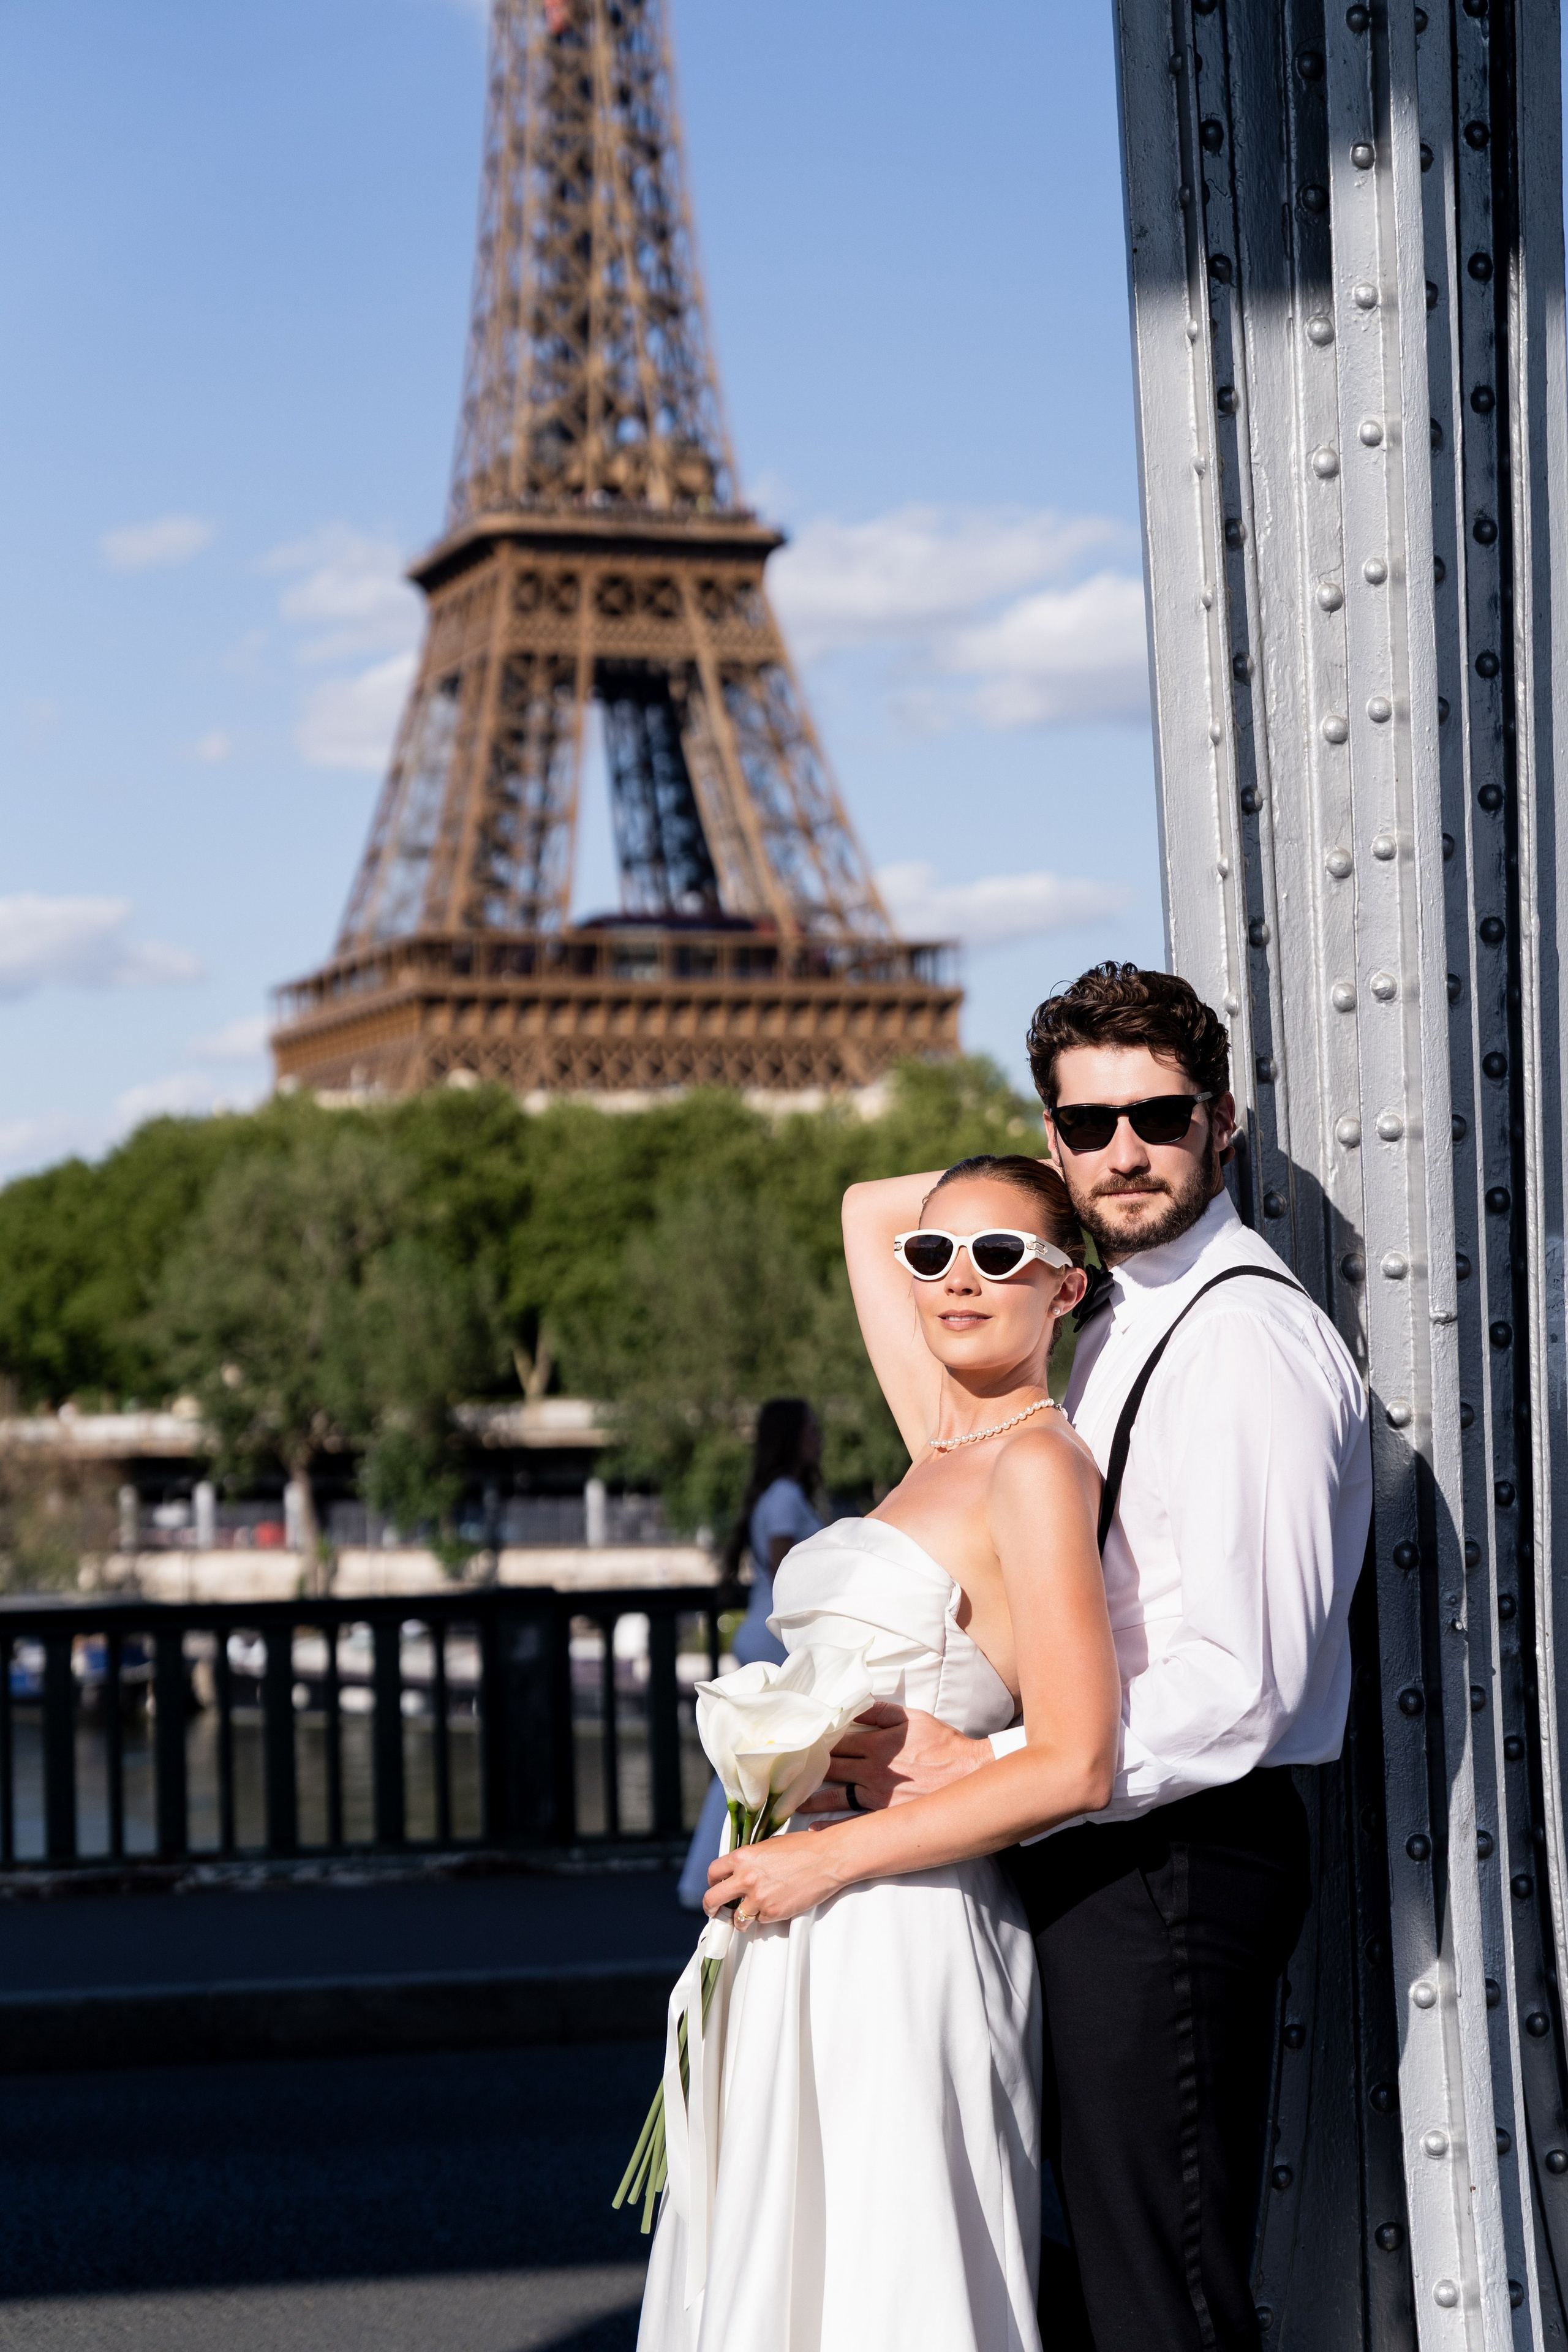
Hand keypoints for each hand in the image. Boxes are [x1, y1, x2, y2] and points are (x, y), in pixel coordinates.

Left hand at [705, 1828, 852, 1926]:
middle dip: (711, 1908)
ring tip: (748, 1915)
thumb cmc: (803, 1847)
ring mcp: (759, 1898)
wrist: (827, 1859)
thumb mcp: (770, 1845)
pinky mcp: (773, 1913)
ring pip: (737, 1918)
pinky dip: (764, 1918)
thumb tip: (741, 1870)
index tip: (715, 1886)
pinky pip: (760, 1921)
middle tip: (715, 1912)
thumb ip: (751, 1859)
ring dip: (741, 1919)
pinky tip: (775, 1907)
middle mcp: (746, 1878)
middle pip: (712, 1899)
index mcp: (743, 1857)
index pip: (713, 1872)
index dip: (712, 1882)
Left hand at [794, 1702, 991, 1814]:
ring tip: (788, 1799)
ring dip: (810, 1797)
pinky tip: (813, 1828)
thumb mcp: (913, 1718)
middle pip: (830, 1767)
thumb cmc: (942, 1744)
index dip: (815, 1740)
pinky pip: (853, 1821)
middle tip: (780, 1769)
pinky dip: (831, 1825)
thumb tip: (857, 1703)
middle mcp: (871, 1770)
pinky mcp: (885, 1814)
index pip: (836, 1740)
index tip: (795, 1740)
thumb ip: (882, 1711)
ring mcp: (877, 1795)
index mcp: (875, 1743)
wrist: (967, 1776)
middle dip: (805, 1767)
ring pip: (835, 1795)